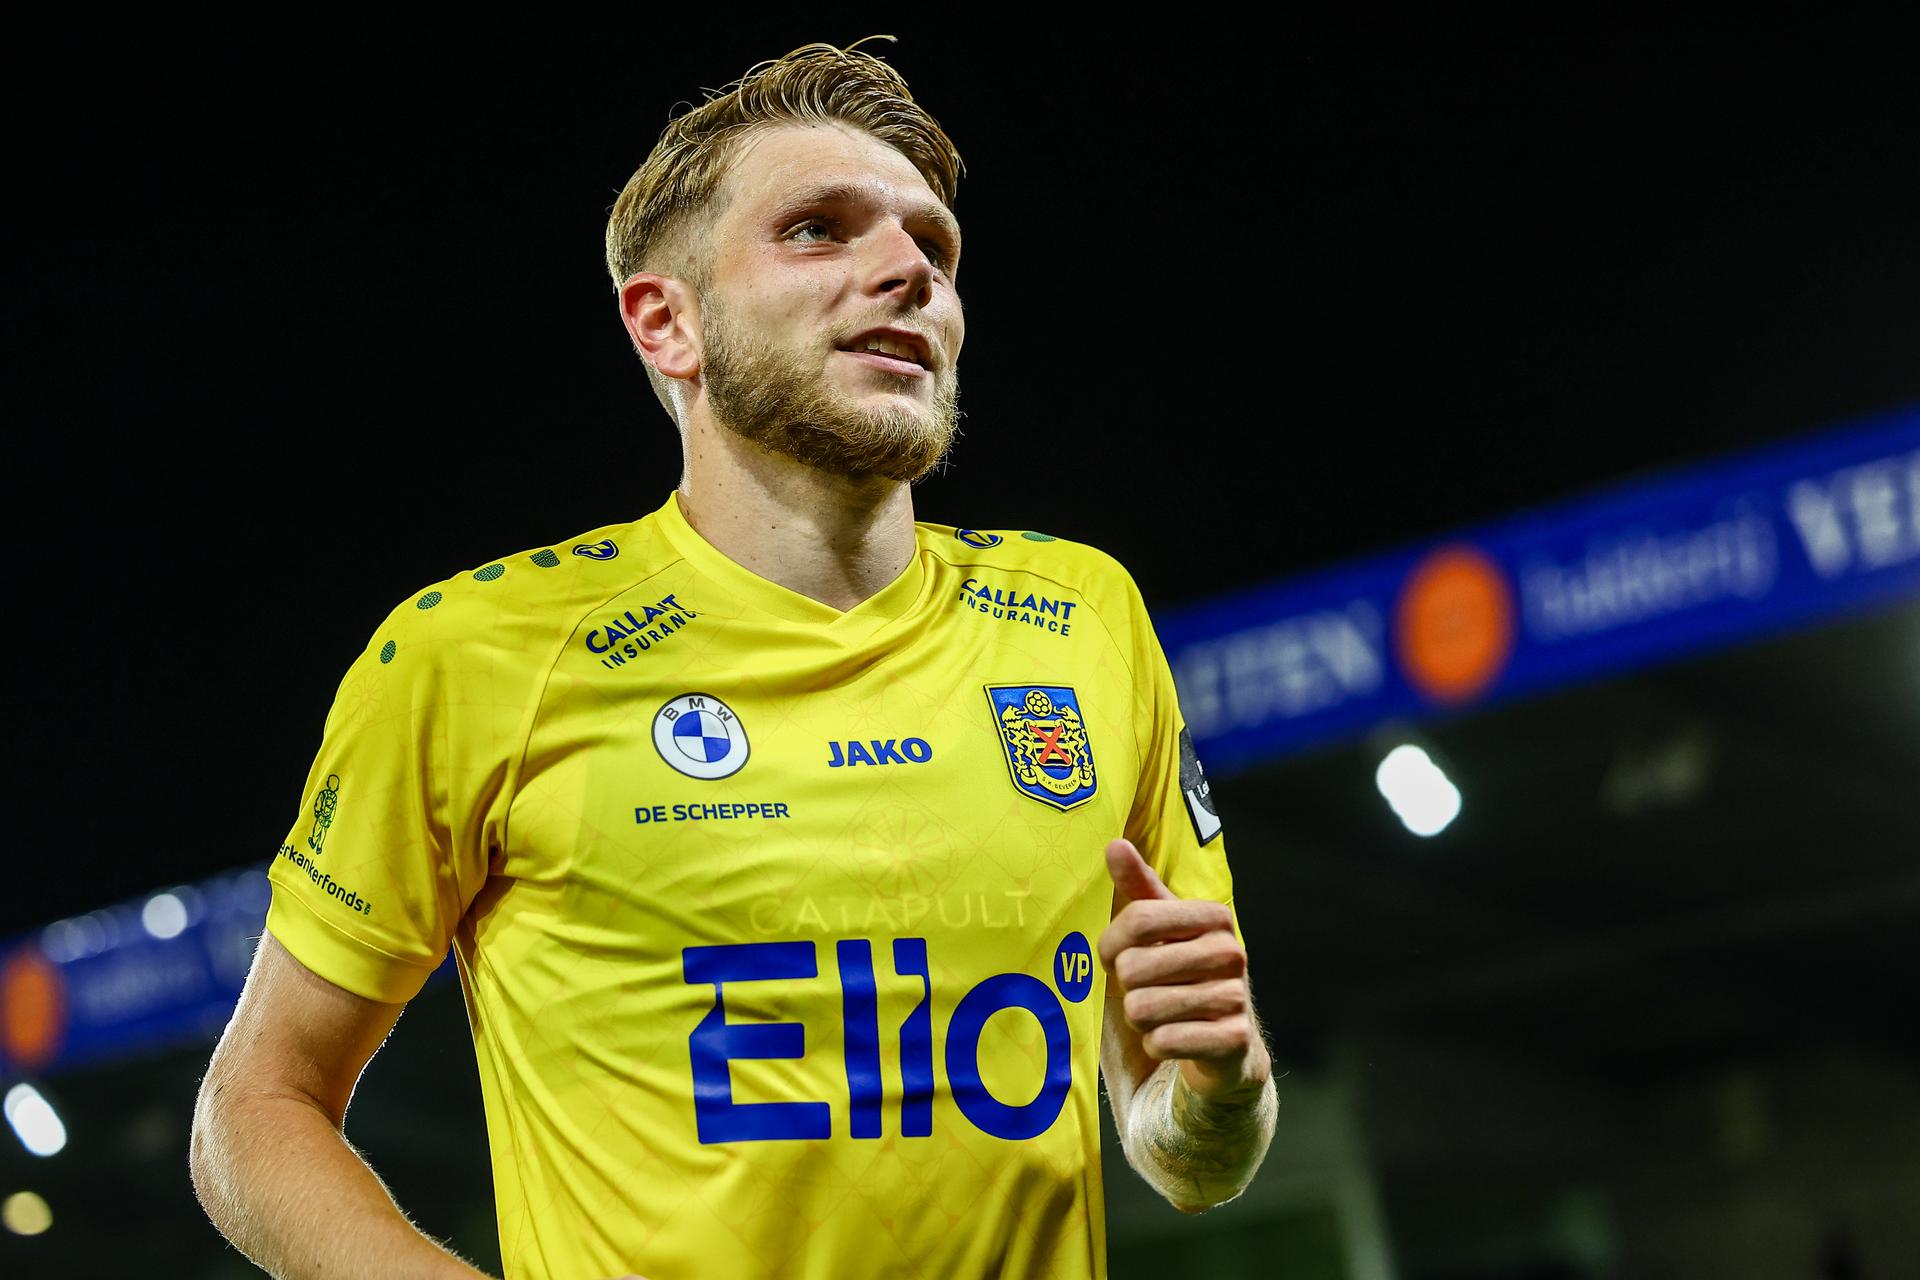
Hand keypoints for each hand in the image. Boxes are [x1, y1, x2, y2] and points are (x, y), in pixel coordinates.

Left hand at [1097, 838, 1268, 1100]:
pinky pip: (1162, 1041)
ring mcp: (1236, 998)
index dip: (1110, 944)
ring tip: (1160, 1014)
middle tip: (1145, 990)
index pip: (1136, 920)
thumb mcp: (1162, 928)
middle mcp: (1231, 953)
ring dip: (1139, 1019)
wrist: (1225, 1043)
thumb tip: (1115, 844)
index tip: (1113, 956)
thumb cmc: (1183, 974)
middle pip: (1133, 967)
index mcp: (1215, 917)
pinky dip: (1156, 1044)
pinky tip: (1174, 1038)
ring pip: (1142, 1009)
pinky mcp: (1233, 1041)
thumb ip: (1138, 887)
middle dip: (1126, 988)